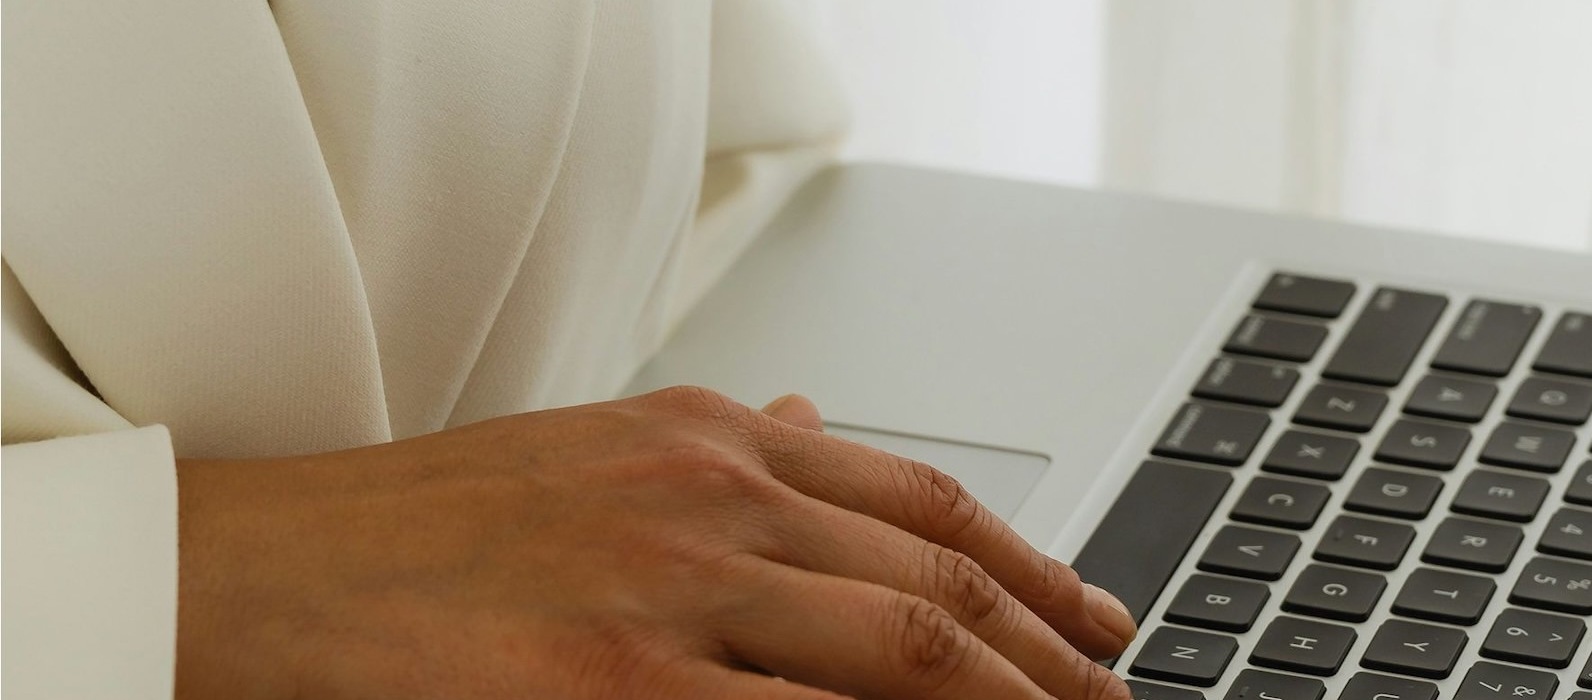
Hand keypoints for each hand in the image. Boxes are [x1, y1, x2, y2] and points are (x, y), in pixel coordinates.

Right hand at [174, 386, 1135, 698]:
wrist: (265, 571)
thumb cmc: (428, 524)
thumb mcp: (595, 450)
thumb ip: (729, 444)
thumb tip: (830, 420)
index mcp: (709, 439)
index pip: (921, 499)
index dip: (1032, 570)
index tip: (1097, 625)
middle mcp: (705, 500)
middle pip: (932, 589)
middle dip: (1046, 664)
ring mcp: (663, 598)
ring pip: (896, 656)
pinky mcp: (610, 690)